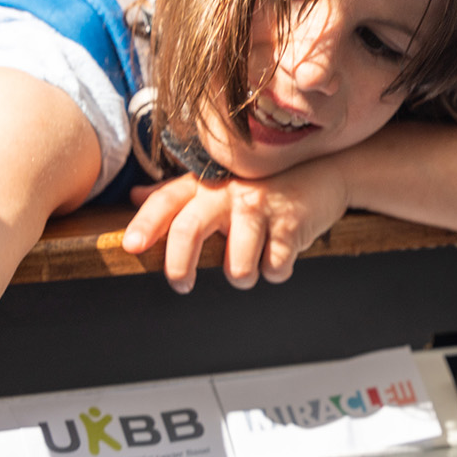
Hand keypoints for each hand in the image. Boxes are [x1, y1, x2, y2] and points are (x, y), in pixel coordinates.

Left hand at [125, 162, 347, 292]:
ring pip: (236, 267)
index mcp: (207, 183)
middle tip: (182, 285)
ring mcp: (260, 207)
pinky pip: (273, 269)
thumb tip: (134, 196)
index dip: (147, 223)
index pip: (168, 200)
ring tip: (252, 262)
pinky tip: (281, 252)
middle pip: (190, 230)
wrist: (325, 172)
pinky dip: (276, 271)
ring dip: (244, 276)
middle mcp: (229, 192)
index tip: (131, 246)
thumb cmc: (264, 183)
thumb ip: (177, 192)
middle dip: (180, 267)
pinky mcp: (290, 225)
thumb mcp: (219, 182)